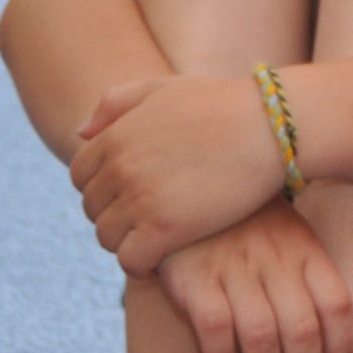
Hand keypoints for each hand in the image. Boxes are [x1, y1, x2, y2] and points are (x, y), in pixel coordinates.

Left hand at [73, 71, 285, 271]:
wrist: (272, 127)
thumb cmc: (223, 105)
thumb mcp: (164, 89)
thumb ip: (115, 103)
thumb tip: (81, 133)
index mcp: (115, 136)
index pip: (80, 176)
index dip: (102, 186)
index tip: (129, 192)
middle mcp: (120, 169)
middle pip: (93, 209)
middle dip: (114, 213)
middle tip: (148, 215)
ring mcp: (141, 200)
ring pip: (108, 238)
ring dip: (127, 240)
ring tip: (157, 235)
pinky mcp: (166, 229)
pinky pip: (132, 261)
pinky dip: (142, 264)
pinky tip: (164, 255)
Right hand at [155, 199, 352, 352]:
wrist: (191, 179)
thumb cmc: (247, 219)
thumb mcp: (289, 232)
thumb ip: (308, 272)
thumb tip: (334, 325)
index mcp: (306, 249)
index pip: (338, 306)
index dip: (343, 349)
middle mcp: (275, 260)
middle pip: (303, 331)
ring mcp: (234, 267)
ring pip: (261, 335)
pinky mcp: (194, 276)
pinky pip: (214, 326)